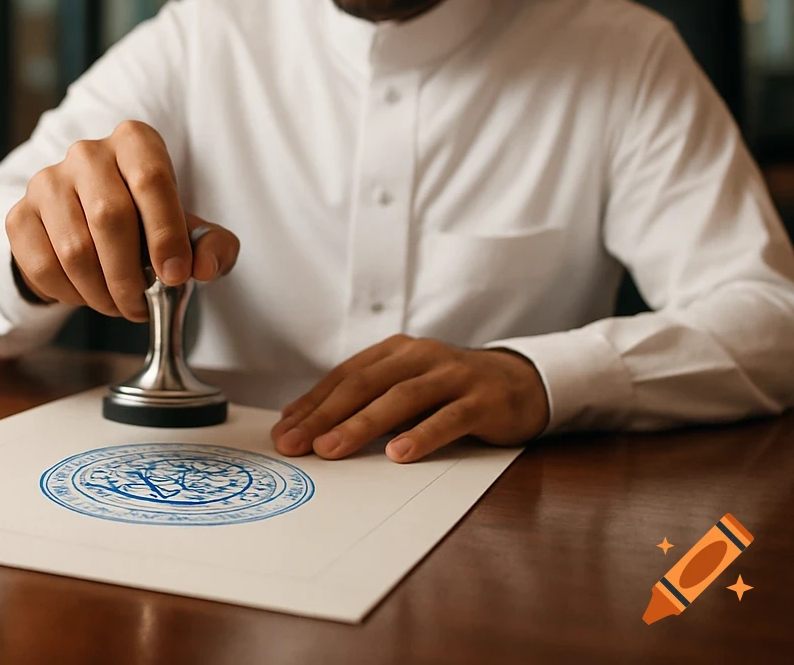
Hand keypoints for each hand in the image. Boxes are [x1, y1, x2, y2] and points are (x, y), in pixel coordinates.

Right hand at [5, 120, 239, 320]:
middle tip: (142, 306)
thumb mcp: (193, 232)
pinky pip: (43, 266)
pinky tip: (87, 294)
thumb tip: (205, 268)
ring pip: (74, 248)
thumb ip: (215, 246)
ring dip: (101, 292)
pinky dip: (70, 294)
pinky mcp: (19, 214)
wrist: (91, 223)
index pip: (152, 180)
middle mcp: (87, 152)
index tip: (176, 276)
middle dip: (131, 275)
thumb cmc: (151, 224)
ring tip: (119, 305)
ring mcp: (47, 181)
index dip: (166, 234)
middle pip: (110, 217)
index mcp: (135, 142)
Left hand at [270, 336, 549, 462]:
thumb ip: (371, 402)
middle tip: (295, 443)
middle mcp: (420, 356)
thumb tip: (313, 425)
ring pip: (401, 398)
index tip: (283, 430)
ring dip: (362, 424)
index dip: (313, 402)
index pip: (346, 376)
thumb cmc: (451, 392)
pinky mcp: (482, 399)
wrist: (521, 383)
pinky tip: (399, 454)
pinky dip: (422, 435)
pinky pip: (449, 418)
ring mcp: (453, 375)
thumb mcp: (408, 389)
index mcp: (396, 351)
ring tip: (332, 448)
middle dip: (325, 414)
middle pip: (365, 384)